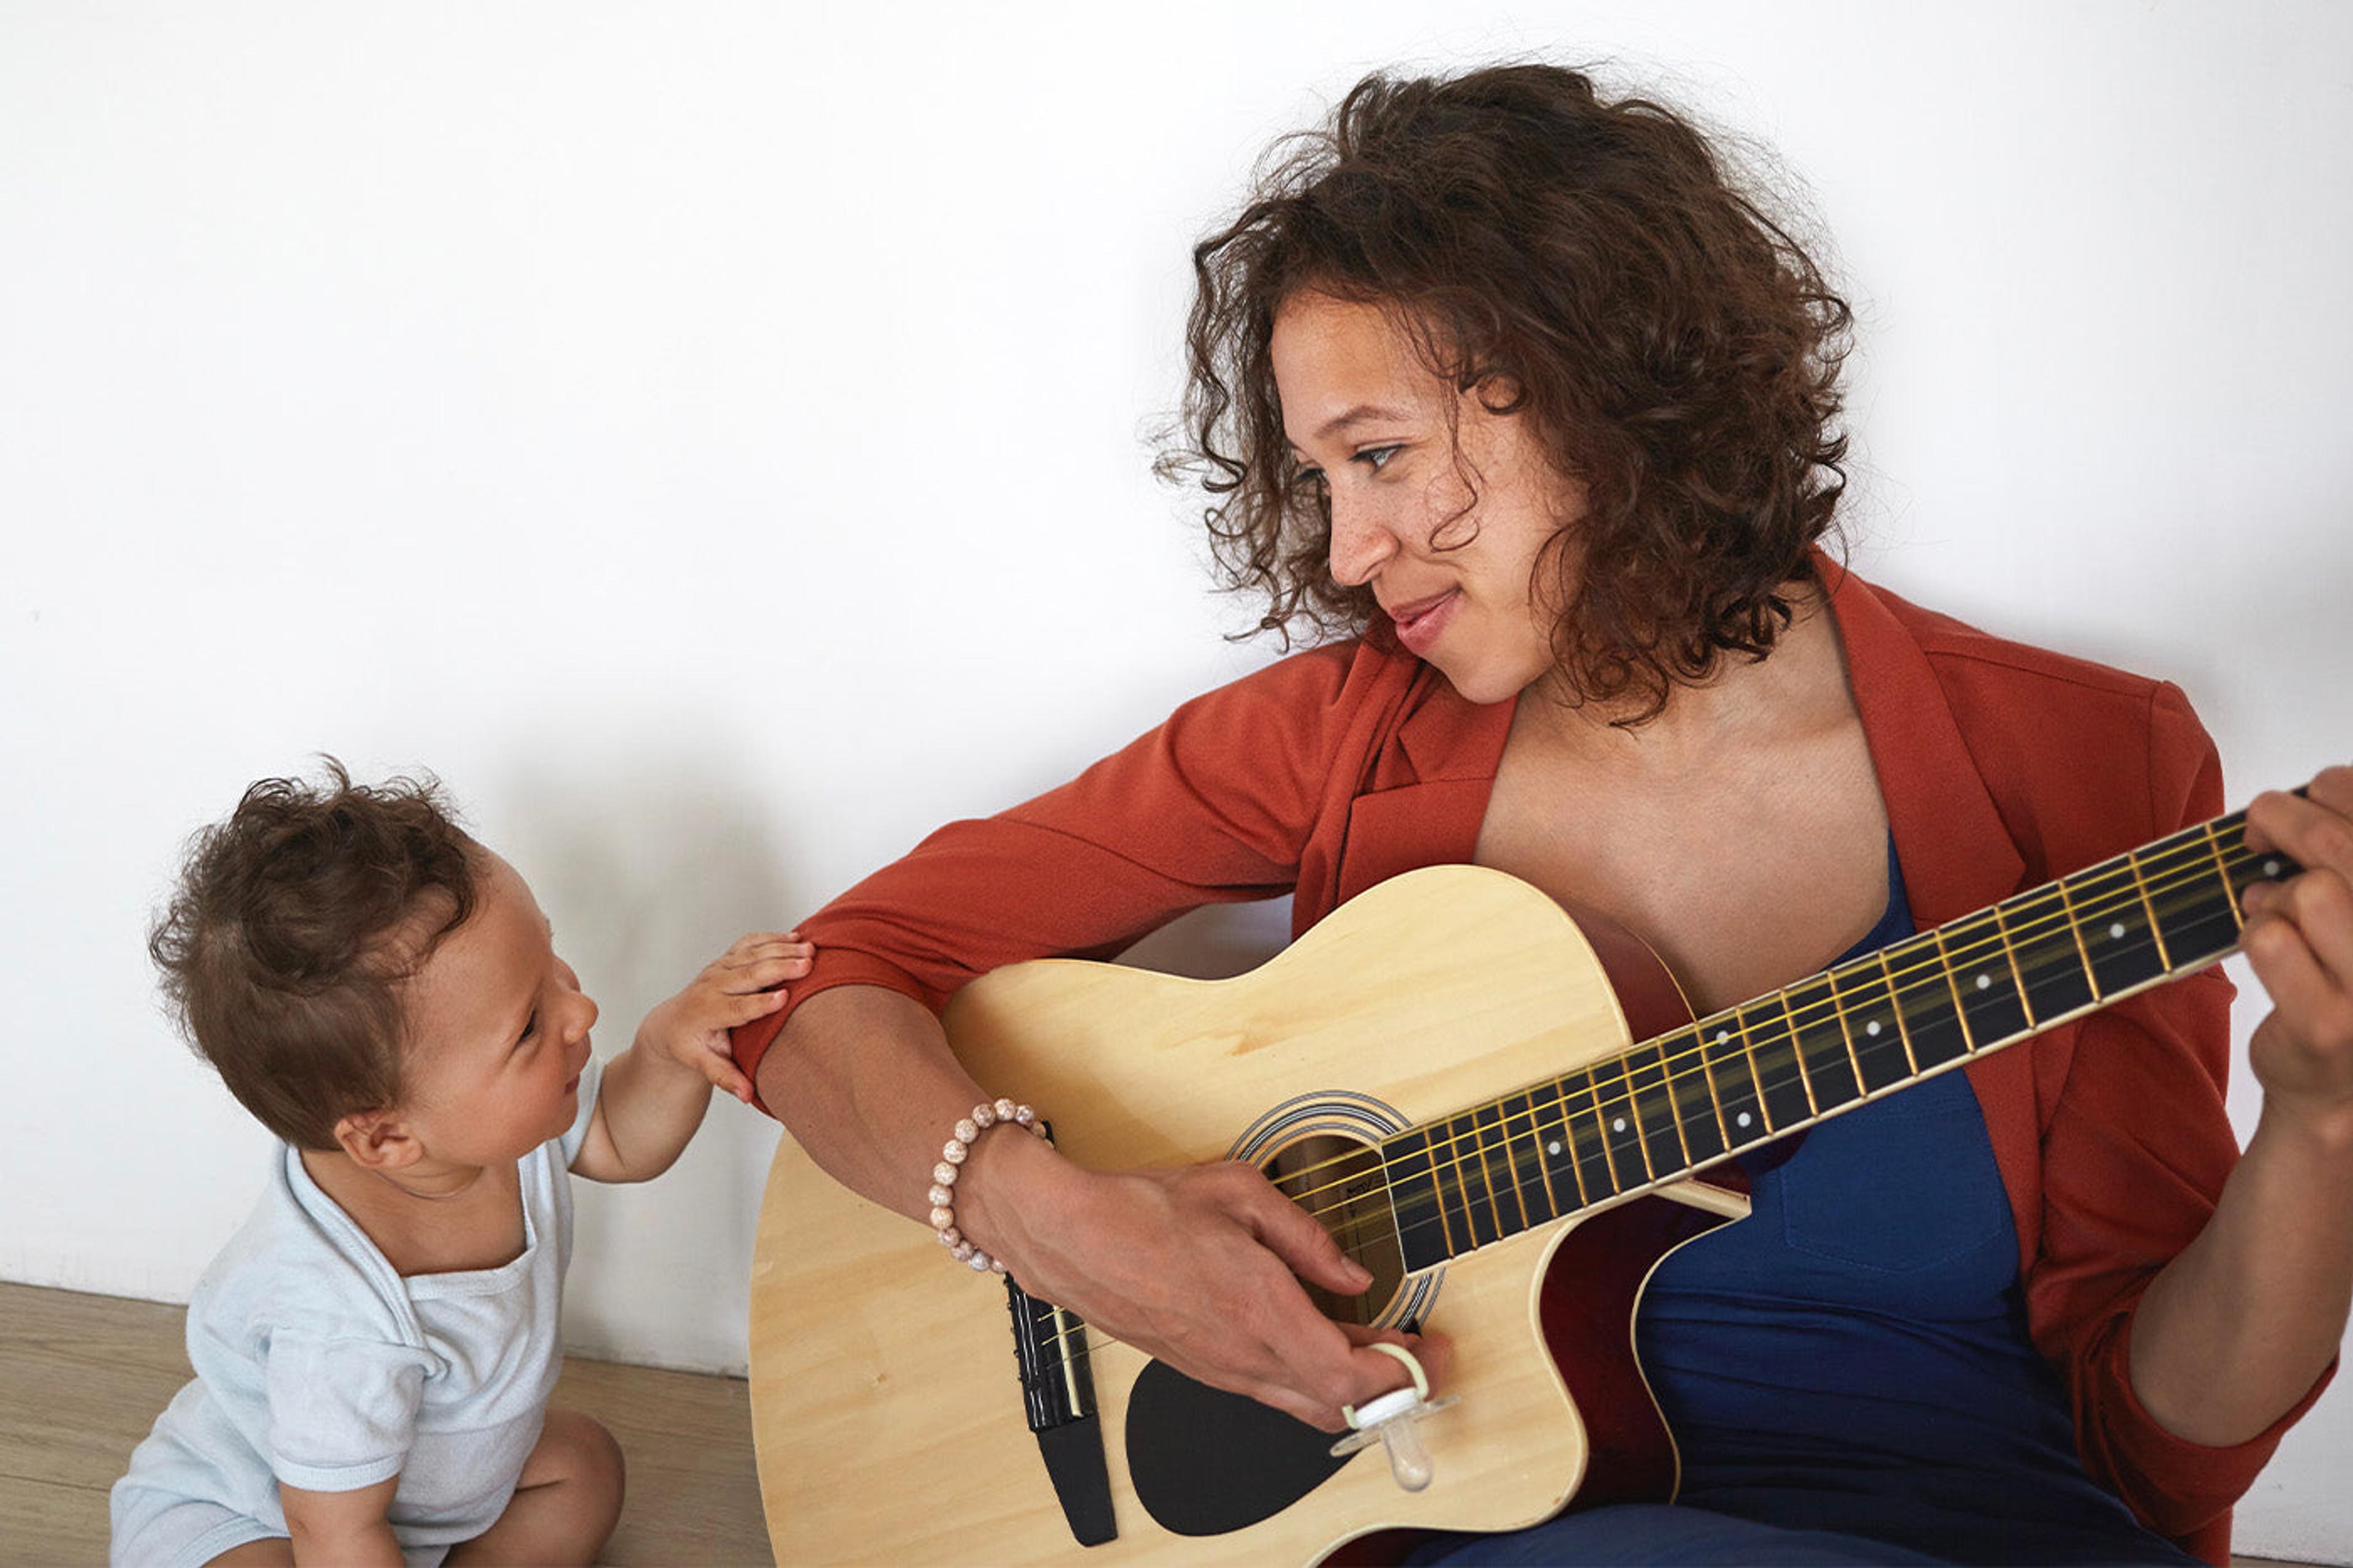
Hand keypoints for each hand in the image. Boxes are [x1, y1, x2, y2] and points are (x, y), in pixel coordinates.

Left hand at [638, 932, 812, 1103]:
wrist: (671, 1022)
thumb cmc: (691, 1045)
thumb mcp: (703, 1064)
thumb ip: (725, 1077)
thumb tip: (748, 1096)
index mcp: (707, 1012)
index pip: (737, 1007)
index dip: (761, 1002)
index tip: (784, 997)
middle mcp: (713, 985)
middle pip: (749, 974)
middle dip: (779, 968)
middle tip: (807, 965)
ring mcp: (719, 968)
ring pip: (753, 954)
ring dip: (782, 949)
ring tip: (810, 948)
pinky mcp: (727, 958)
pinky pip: (750, 943)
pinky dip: (773, 938)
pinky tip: (796, 937)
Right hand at [959, 1135, 1449, 1431]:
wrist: (1069, 1237)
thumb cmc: (1141, 1211)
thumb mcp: (1240, 1193)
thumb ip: (1308, 1238)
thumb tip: (1352, 1276)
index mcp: (1258, 1309)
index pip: (1353, 1379)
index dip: (1408, 1374)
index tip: (1433, 1349)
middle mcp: (1242, 1355)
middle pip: (1340, 1410)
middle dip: (1394, 1389)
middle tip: (1418, 1351)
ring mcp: (1221, 1370)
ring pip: (1309, 1407)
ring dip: (1354, 1385)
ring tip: (1378, 1341)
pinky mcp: (1203, 1371)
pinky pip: (1276, 1390)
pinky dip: (1314, 1376)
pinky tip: (1322, 1337)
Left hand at [2241, 768, 2352, 1138]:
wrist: (2339, 1088)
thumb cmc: (2351, 983)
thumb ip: (2347, 856)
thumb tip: (2318, 788)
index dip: (2337, 788)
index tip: (2311, 789)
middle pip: (2341, 846)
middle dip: (2282, 819)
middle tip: (2257, 823)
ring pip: (2306, 891)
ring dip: (2274, 896)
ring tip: (2275, 914)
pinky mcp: (2329, 1024)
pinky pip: (2269, 938)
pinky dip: (2255, 932)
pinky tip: (2270, 948)